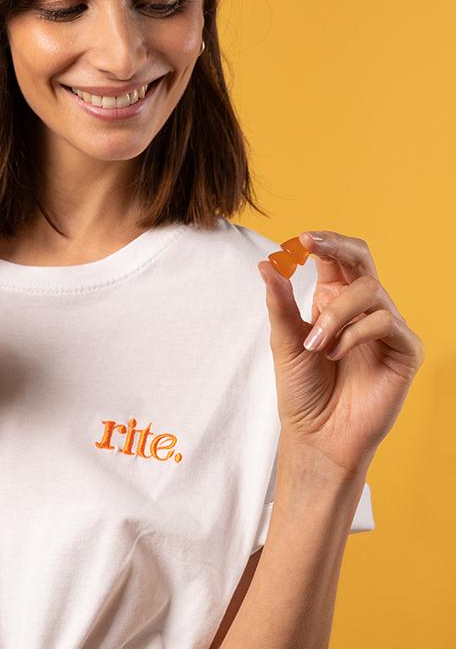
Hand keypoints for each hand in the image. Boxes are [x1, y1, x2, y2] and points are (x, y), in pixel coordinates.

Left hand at [257, 230, 424, 477]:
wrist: (316, 434)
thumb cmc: (302, 389)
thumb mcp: (284, 340)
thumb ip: (279, 302)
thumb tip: (267, 263)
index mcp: (334, 300)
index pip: (337, 259)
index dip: (324, 242)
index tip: (301, 238)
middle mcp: (362, 309)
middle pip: (363, 259)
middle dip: (338, 246)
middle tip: (312, 243)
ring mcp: (386, 328)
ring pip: (369, 291)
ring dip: (335, 314)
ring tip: (315, 346)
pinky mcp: (405, 350)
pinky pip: (386, 322)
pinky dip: (355, 333)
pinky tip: (336, 354)